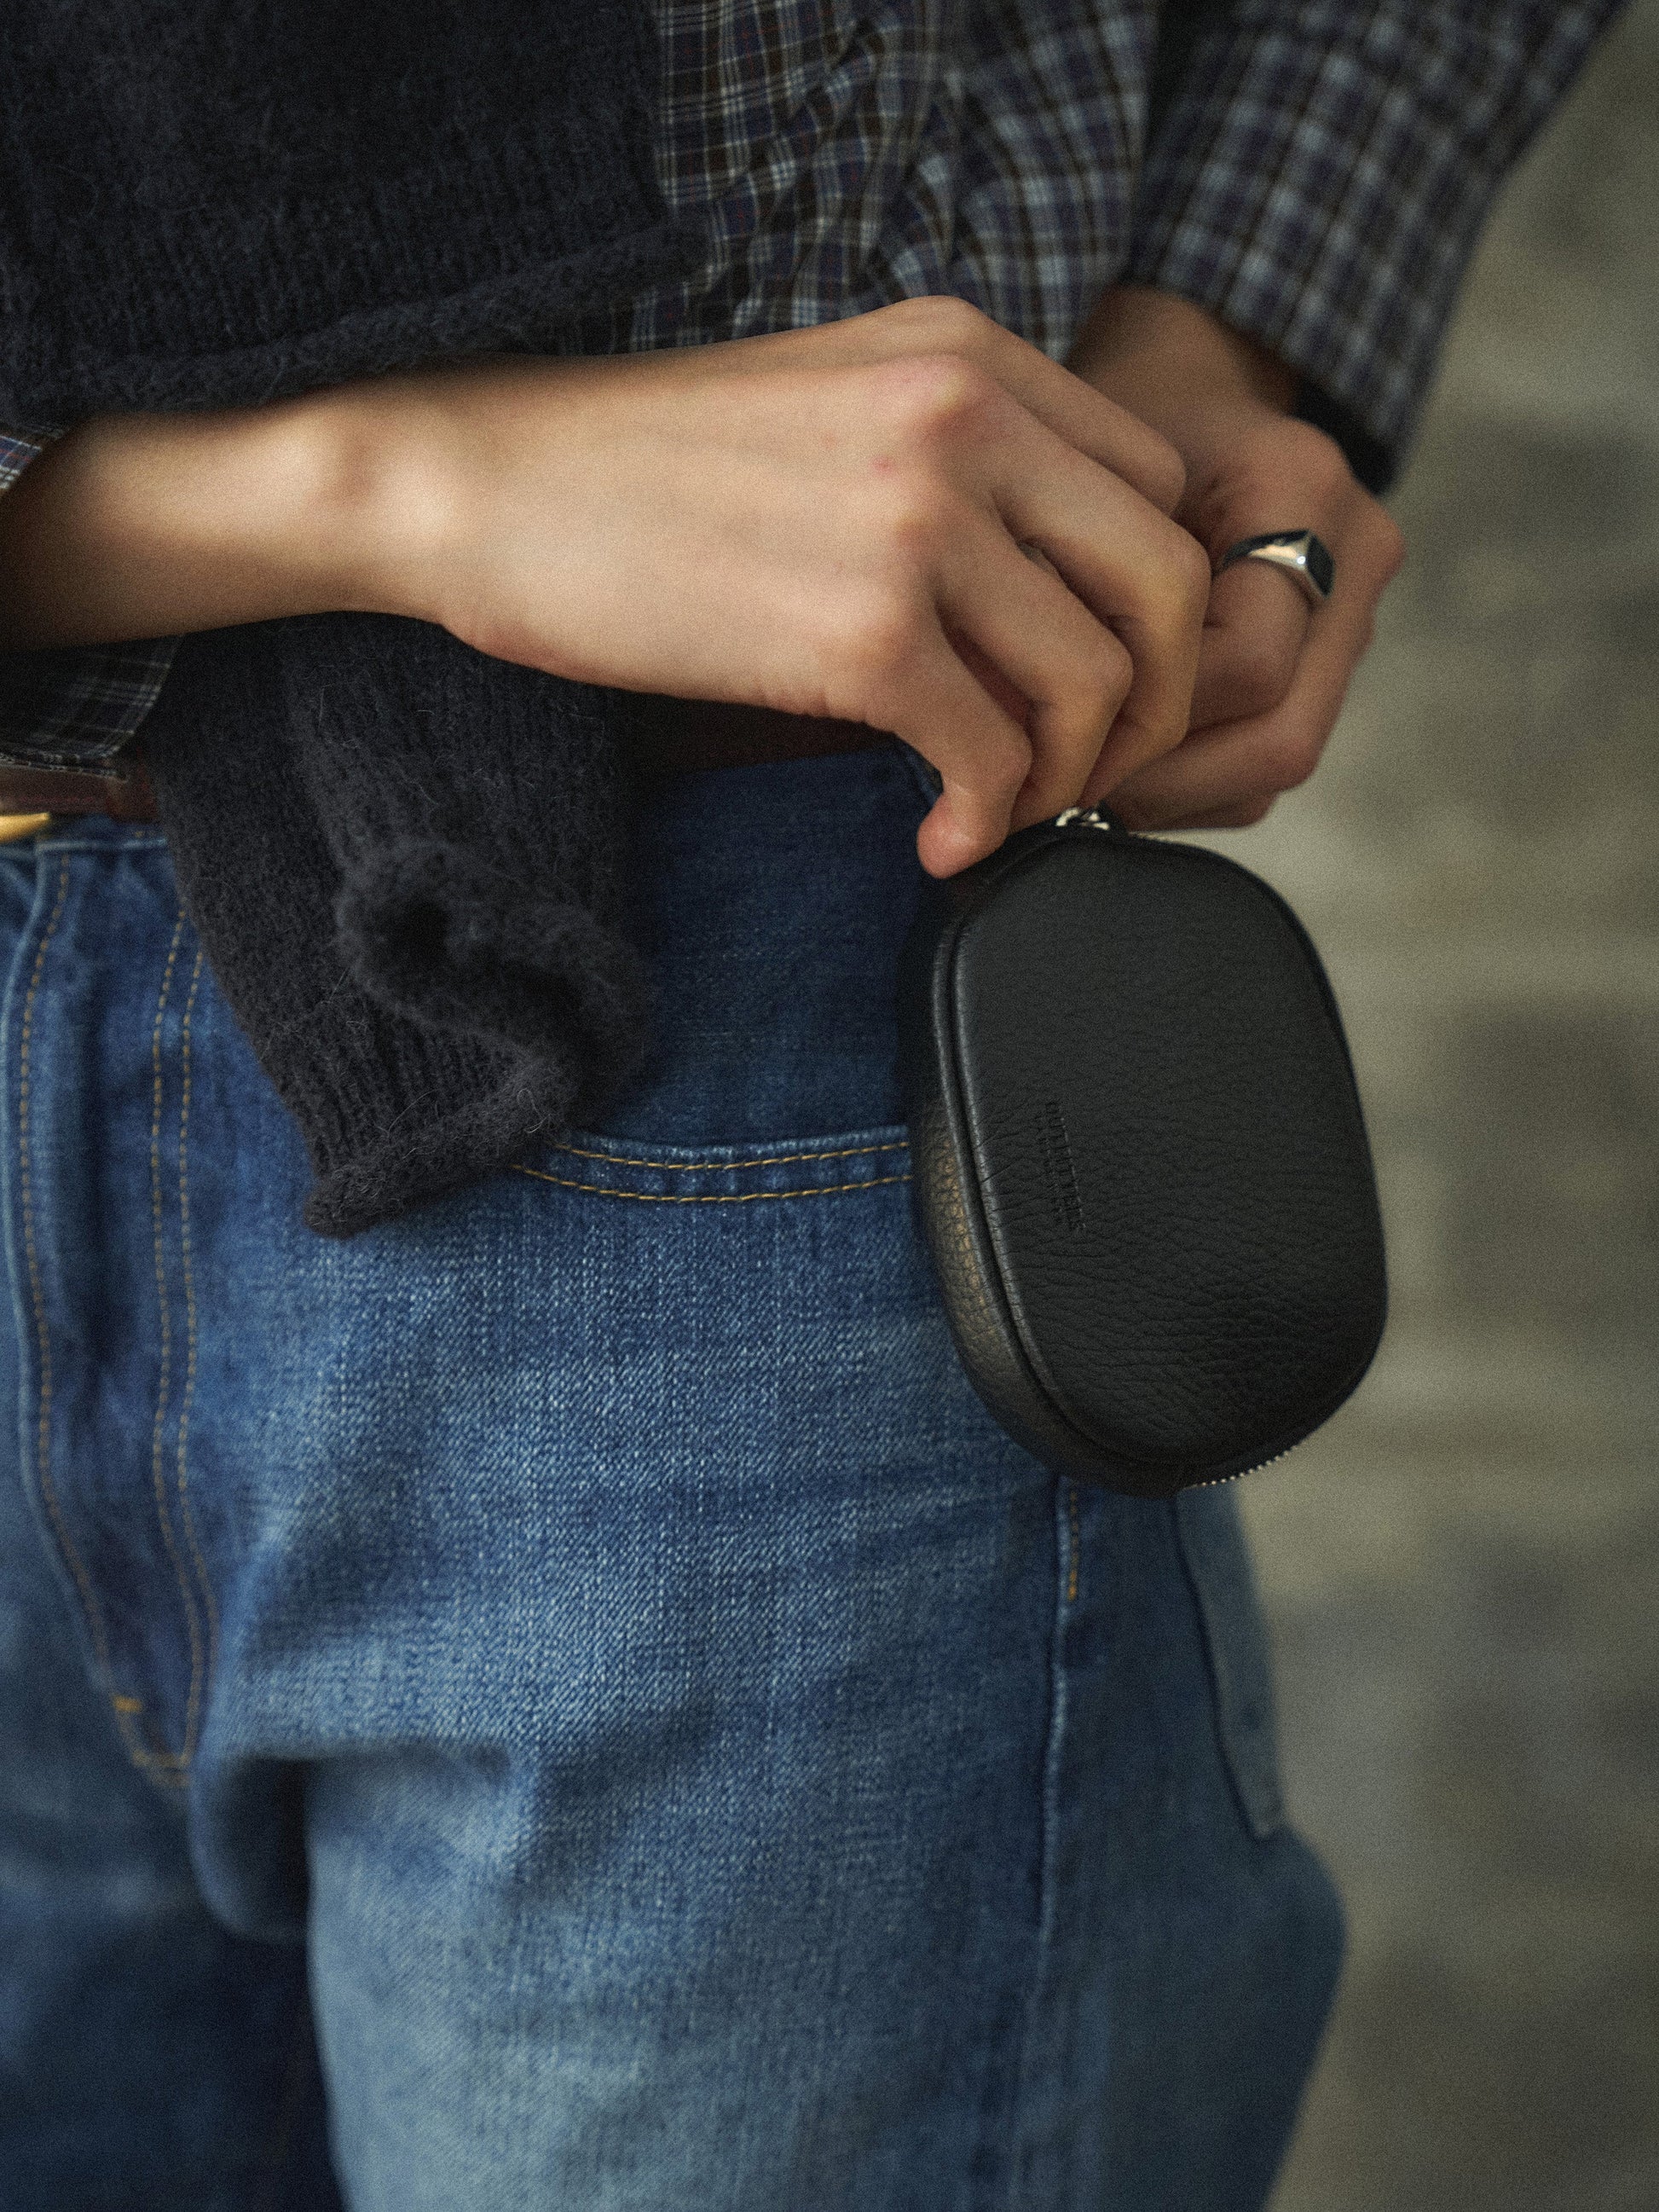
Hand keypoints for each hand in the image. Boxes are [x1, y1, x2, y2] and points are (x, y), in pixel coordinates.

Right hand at [351, 298, 1207, 873]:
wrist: (481, 483)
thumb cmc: (635, 470)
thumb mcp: (828, 406)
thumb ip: (953, 461)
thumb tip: (1042, 598)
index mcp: (967, 355)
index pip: (1159, 489)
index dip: (1153, 611)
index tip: (1097, 688)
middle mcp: (966, 417)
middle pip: (1168, 587)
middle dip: (1153, 709)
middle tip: (1088, 776)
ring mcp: (919, 520)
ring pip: (1097, 682)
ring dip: (1067, 780)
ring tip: (995, 814)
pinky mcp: (860, 629)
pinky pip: (994, 753)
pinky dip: (986, 821)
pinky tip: (937, 842)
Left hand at [1068, 288, 1403, 828]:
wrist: (1179, 387)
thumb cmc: (1109, 422)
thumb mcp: (1075, 473)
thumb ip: (1065, 576)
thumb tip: (1008, 718)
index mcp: (1303, 489)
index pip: (1246, 663)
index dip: (1145, 720)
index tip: (1045, 736)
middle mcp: (1355, 555)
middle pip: (1281, 739)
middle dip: (1160, 778)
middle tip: (1055, 786)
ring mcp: (1356, 613)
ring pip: (1273, 765)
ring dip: (1168, 791)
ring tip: (1071, 778)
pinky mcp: (1328, 660)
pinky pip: (1261, 764)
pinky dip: (1183, 781)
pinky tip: (1108, 763)